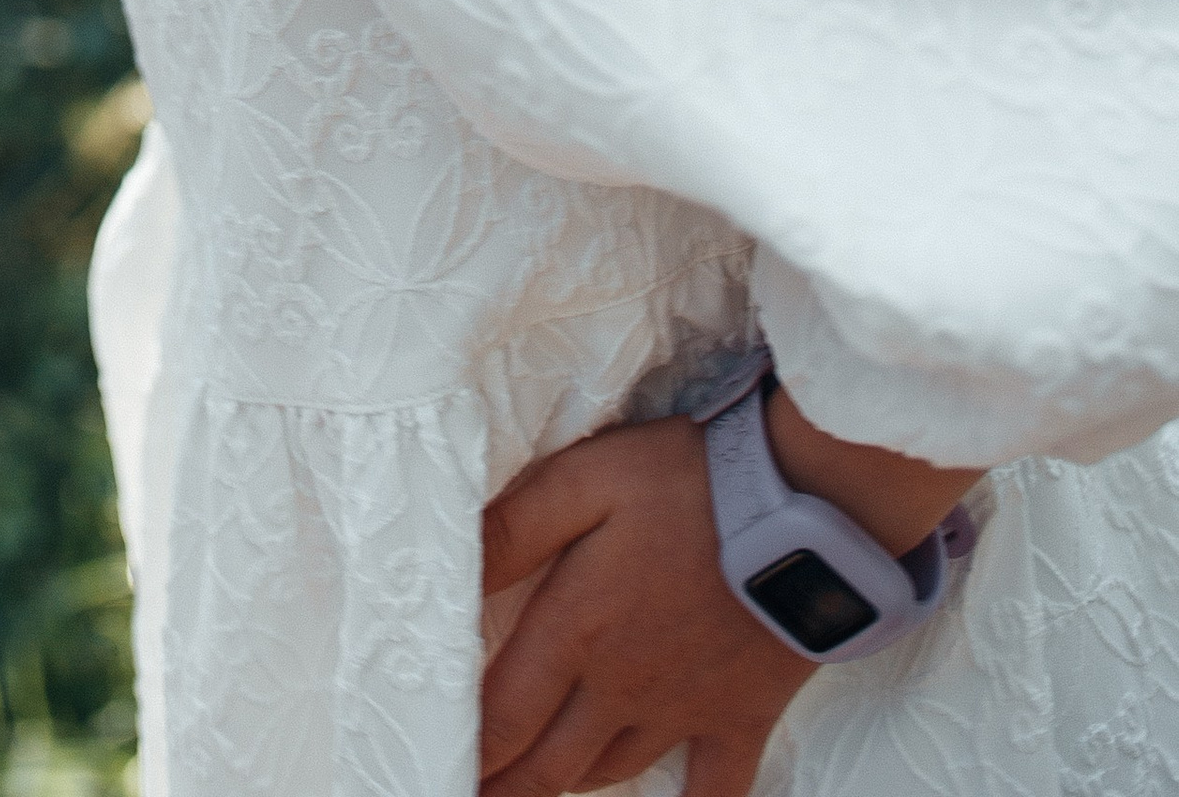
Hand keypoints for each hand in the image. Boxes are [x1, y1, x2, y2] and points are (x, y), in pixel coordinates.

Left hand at [479, 417, 805, 796]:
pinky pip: (714, 793)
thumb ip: (514, 530)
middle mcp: (623, 687)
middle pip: (548, 763)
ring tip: (536, 791)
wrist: (803, 509)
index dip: (468, 751)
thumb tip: (451, 570)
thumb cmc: (685, 484)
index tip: (442, 767)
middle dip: (503, 787)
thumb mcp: (582, 479)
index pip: (503, 715)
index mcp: (577, 629)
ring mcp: (684, 711)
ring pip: (611, 774)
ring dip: (566, 788)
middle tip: (472, 796)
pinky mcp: (741, 716)